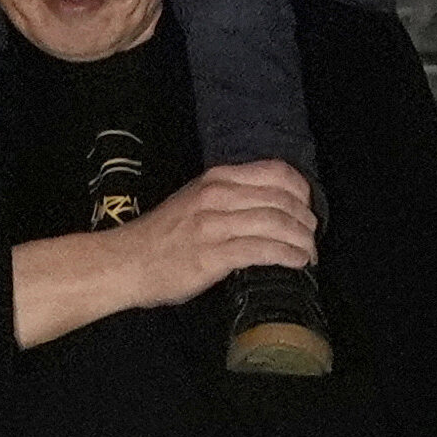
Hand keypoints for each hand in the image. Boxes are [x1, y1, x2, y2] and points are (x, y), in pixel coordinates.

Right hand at [8, 160, 312, 345]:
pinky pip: (264, 250)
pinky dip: (288, 256)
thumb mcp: (196, 200)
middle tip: (311, 238)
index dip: (301, 190)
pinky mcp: (214, 254)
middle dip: (306, 221)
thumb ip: (230, 198)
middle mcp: (219, 195)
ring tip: (309, 254)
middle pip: (283, 200)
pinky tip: (297, 264)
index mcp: (218, 178)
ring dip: (302, 241)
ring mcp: (216, 224)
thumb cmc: (161, 236)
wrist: (125, 261)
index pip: (277, 172)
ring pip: (278, 224)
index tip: (307, 209)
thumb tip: (269, 208)